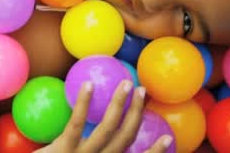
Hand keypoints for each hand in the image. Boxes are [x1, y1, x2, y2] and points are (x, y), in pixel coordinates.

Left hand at [36, 80, 173, 152]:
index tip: (167, 139)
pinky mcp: (61, 151)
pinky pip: (76, 124)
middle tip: (142, 91)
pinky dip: (84, 103)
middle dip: (138, 114)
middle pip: (125, 139)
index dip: (153, 152)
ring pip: (108, 130)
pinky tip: (88, 84)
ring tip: (127, 84)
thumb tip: (91, 141)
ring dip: (120, 105)